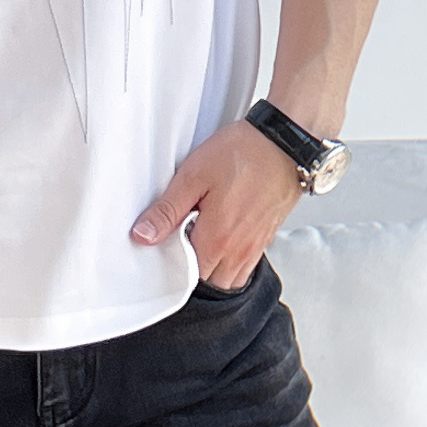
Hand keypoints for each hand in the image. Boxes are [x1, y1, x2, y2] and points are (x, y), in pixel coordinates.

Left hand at [129, 120, 303, 289]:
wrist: (284, 143)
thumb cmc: (242, 154)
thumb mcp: (193, 177)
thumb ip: (167, 211)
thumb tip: (143, 235)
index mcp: (218, 240)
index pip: (189, 276)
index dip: (173, 266)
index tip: (164, 246)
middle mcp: (239, 250)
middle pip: (210, 283)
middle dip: (194, 270)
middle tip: (182, 241)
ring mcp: (256, 246)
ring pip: (230, 278)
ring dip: (213, 268)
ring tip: (201, 239)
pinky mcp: (267, 237)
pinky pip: (246, 265)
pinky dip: (231, 260)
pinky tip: (221, 235)